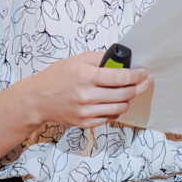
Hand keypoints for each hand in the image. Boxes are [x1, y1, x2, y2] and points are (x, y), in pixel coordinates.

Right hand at [8, 50, 151, 130]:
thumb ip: (100, 58)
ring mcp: (86, 111)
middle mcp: (86, 95)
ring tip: (129, 91)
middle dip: (139, 87)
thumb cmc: (56, 77)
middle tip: (144, 82)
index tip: (144, 73)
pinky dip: (116, 109)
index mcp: (86, 76)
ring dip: (129, 99)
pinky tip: (115, 102)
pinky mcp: (85, 123)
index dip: (137, 75)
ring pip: (120, 107)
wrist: (37, 100)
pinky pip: (110, 117)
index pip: (120, 77)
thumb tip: (122, 61)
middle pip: (124, 93)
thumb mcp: (77, 60)